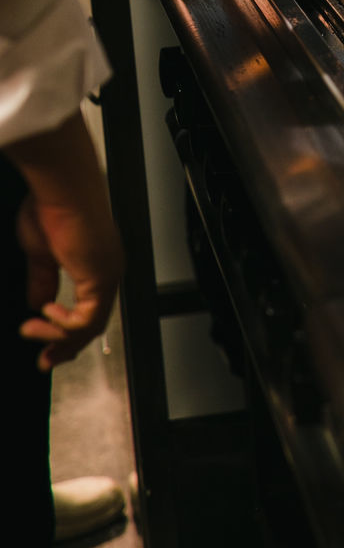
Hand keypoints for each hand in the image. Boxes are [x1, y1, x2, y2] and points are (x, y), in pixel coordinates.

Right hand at [11, 115, 122, 371]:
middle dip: (65, 346)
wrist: (61, 187)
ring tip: (32, 330)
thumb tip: (37, 303)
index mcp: (95, 264)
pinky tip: (46, 312)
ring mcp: (108, 274)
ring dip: (59, 337)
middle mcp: (107, 271)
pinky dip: (65, 324)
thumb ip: (43, 280)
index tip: (44, 348)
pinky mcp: (102, 276)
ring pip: (91, 326)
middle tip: (44, 361)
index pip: (89, 311)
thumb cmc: (51, 206)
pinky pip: (88, 318)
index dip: (66, 333)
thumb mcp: (41, 253)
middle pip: (93, 325)